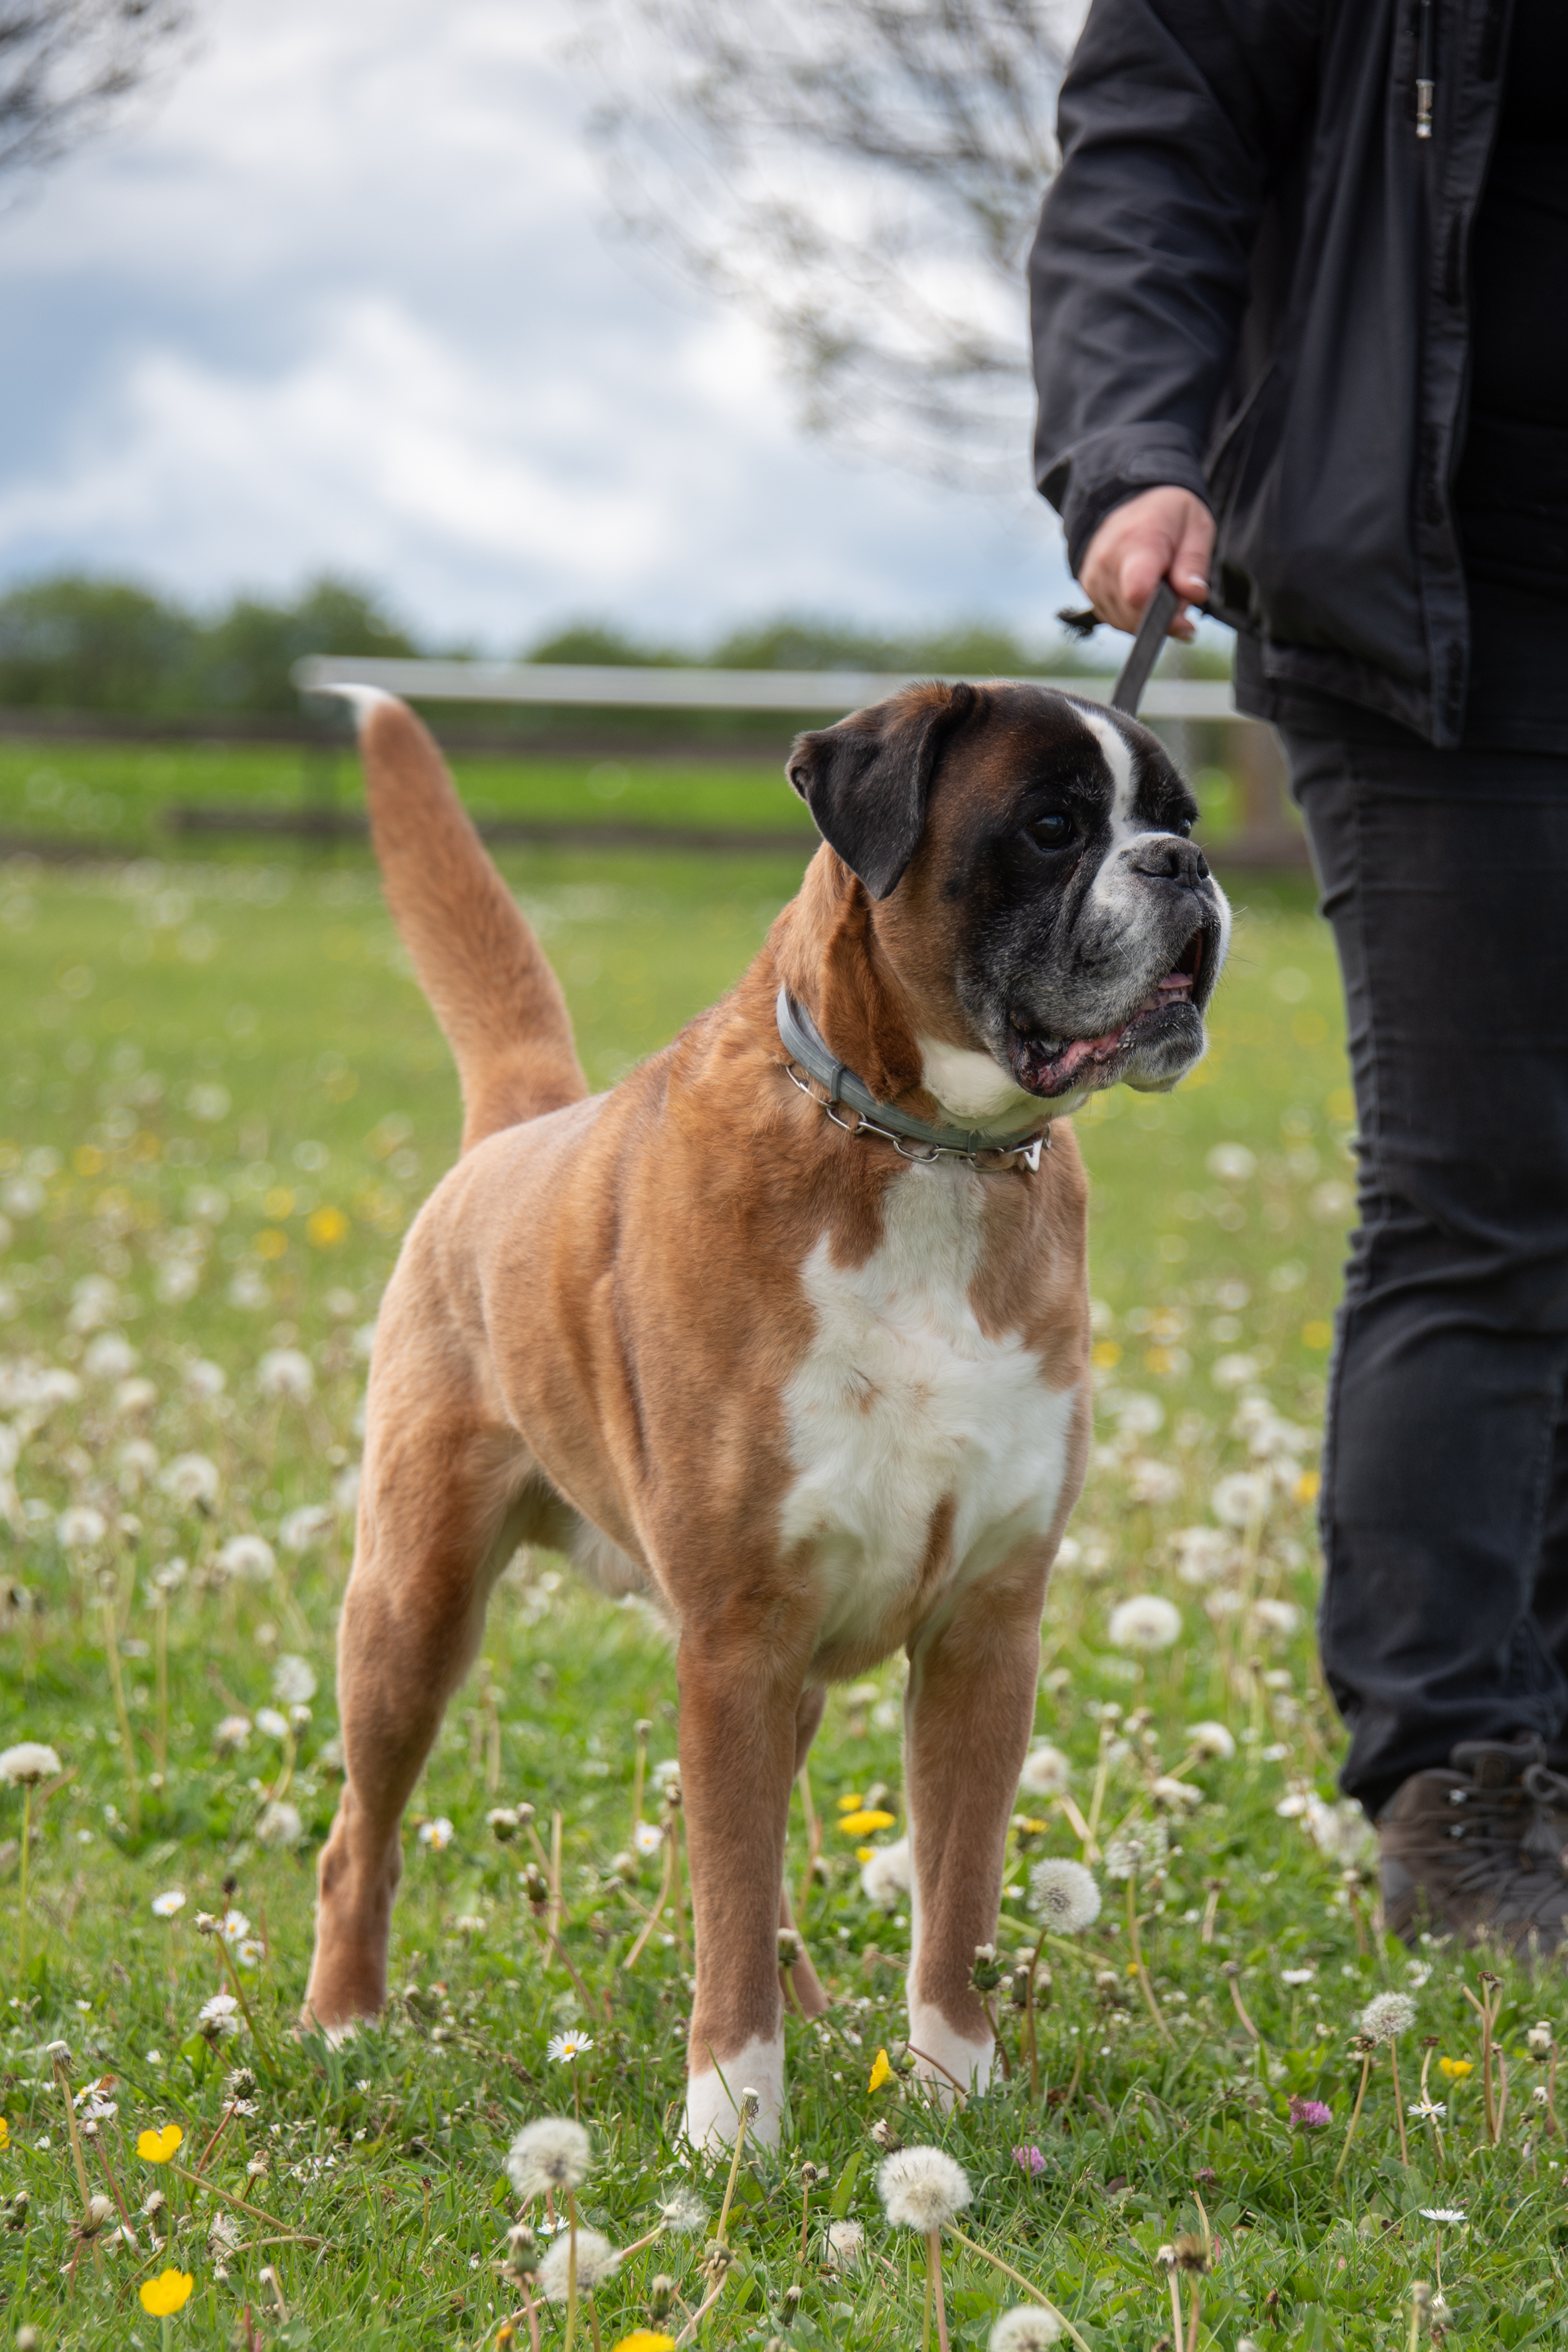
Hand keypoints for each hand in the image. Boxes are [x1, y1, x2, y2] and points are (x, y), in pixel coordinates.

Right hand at [1079, 486, 1213, 640]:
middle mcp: (1107, 561)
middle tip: (1177, 592)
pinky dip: (1133, 614)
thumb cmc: (1167, 512)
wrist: (1128, 497)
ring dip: (1148, 616)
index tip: (1184, 620)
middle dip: (1163, 616)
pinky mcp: (1088, 588)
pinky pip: (1114, 618)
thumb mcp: (1196, 526)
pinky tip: (1144, 592)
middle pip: (1135, 615)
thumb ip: (1195, 563)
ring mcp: (1094, 577)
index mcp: (1138, 542)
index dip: (1164, 616)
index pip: (1138, 594)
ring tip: (1159, 586)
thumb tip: (1194, 594)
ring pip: (1125, 622)